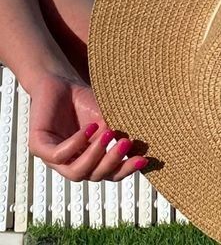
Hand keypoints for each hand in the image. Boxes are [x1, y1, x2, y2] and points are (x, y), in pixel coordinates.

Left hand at [28, 72, 147, 181]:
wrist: (59, 82)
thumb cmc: (83, 101)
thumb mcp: (105, 118)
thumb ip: (116, 134)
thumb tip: (138, 146)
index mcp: (89, 160)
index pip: (108, 173)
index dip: (125, 169)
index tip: (144, 158)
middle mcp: (71, 163)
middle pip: (93, 176)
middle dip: (112, 162)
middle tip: (126, 143)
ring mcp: (54, 158)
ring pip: (75, 172)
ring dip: (95, 156)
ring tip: (109, 134)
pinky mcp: (39, 147)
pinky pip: (59, 155)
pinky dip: (77, 143)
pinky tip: (90, 128)